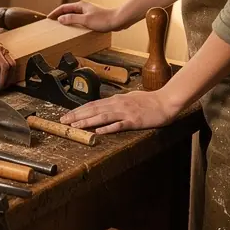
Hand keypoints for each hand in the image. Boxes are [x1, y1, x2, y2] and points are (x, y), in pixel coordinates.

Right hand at [48, 0, 119, 31]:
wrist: (118, 21)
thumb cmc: (103, 20)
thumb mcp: (85, 20)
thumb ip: (72, 19)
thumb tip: (61, 19)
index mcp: (80, 6)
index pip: (63, 7)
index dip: (55, 13)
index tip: (49, 18)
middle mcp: (84, 8)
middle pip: (68, 11)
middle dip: (60, 16)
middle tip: (53, 22)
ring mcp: (89, 12)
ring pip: (74, 15)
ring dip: (67, 20)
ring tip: (62, 27)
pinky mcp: (93, 18)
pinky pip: (80, 20)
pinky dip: (75, 23)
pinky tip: (75, 30)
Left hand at [60, 88, 176, 135]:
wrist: (165, 102)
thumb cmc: (149, 101)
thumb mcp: (129, 98)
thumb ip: (117, 102)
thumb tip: (105, 106)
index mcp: (116, 100)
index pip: (93, 104)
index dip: (79, 110)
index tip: (67, 115)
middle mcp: (118, 104)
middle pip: (93, 110)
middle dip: (77, 116)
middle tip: (63, 121)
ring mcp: (125, 112)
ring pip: (102, 117)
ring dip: (87, 122)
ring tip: (75, 126)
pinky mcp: (134, 121)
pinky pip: (118, 125)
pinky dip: (107, 128)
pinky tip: (98, 131)